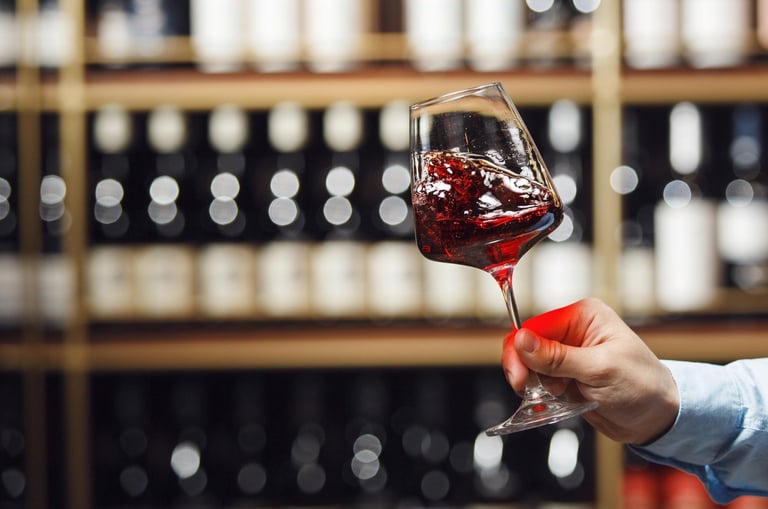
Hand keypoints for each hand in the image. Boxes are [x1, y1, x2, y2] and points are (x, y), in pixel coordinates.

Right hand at [502, 297, 678, 444]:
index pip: (537, 326)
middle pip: (527, 343)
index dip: (521, 349)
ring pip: (529, 364)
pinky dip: (539, 393)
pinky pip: (538, 380)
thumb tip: (522, 340)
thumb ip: (557, 357)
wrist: (657, 419)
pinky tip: (550, 400)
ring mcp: (568, 354)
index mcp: (584, 316)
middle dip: (524, 368)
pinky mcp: (564, 375)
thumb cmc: (643, 386)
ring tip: (550, 396)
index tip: (519, 375)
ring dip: (533, 382)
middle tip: (525, 389)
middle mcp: (573, 331)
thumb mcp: (599, 370)